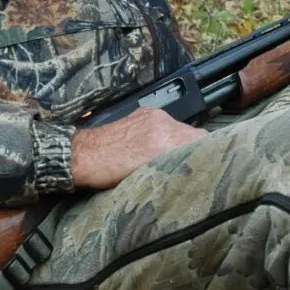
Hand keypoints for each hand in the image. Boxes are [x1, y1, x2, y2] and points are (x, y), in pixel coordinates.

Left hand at [70, 107, 207, 189]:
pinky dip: (167, 133)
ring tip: (170, 157)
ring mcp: (152, 115)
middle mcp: (162, 123)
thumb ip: (173, 167)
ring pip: (181, 128)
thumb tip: (193, 167)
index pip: (203, 141)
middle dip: (194, 149)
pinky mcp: (144, 112)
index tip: (206, 165)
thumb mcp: (147, 177)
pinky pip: (166, 122)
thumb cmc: (109, 174)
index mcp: (164, 141)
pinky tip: (156, 146)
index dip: (207, 154)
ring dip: (180, 141)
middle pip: (195, 134)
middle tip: (189, 165)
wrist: (83, 156)